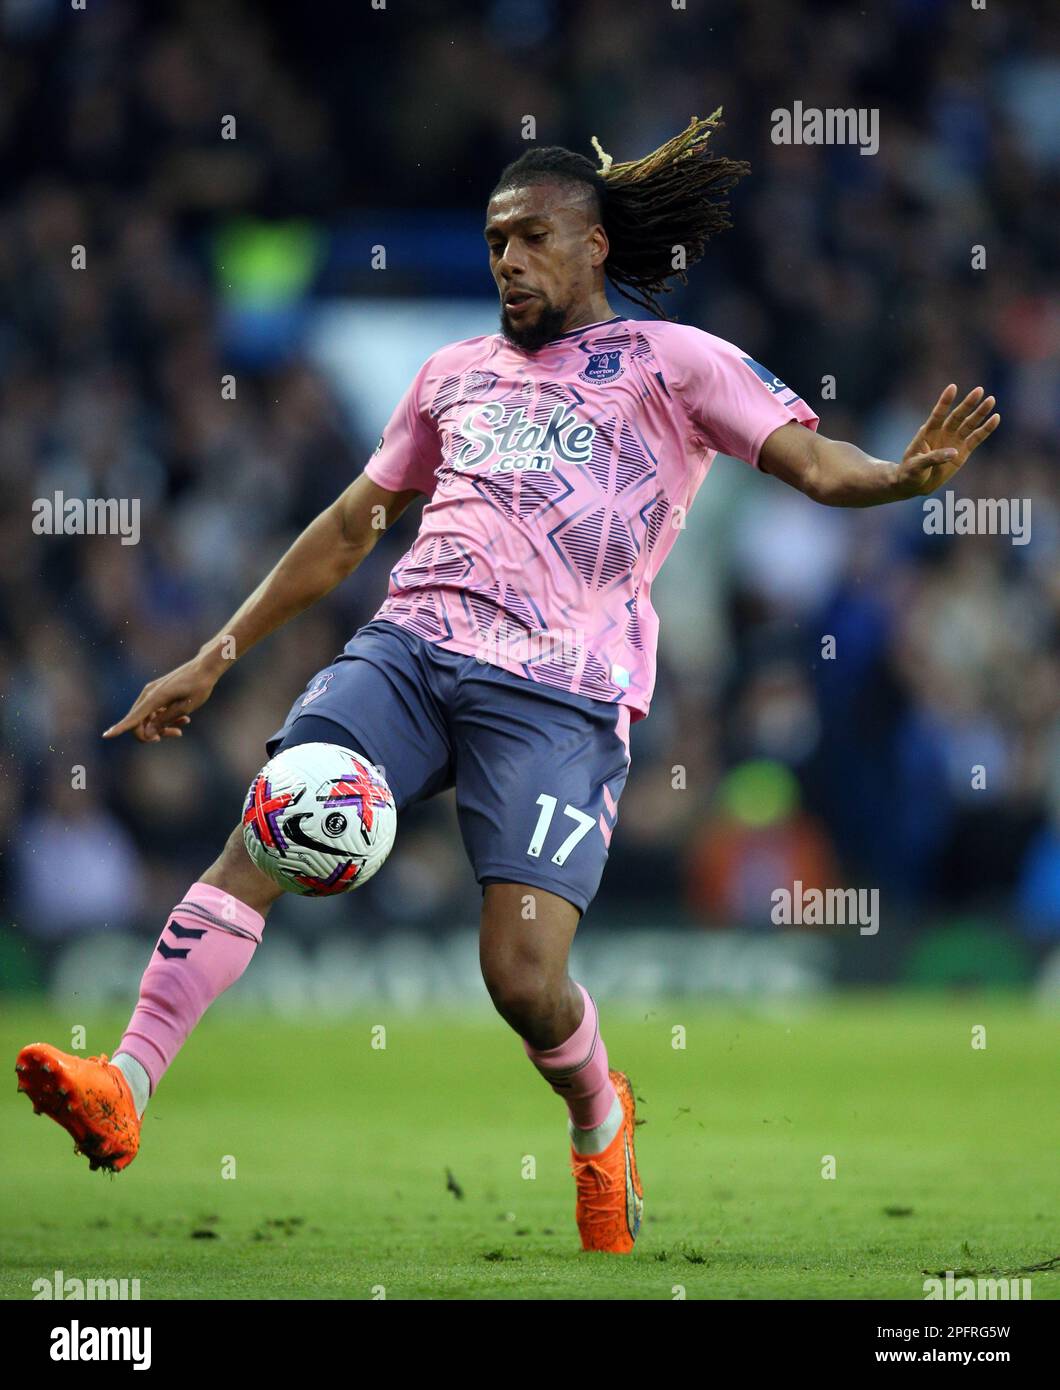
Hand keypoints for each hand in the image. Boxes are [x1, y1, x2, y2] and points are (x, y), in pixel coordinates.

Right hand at [102, 653, 222, 742]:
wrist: (205, 667)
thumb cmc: (199, 686)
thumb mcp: (185, 707)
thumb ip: (165, 719)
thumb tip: (147, 732)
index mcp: (155, 697)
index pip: (134, 717)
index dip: (120, 728)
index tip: (106, 735)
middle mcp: (149, 694)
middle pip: (140, 722)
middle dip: (153, 733)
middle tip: (177, 734)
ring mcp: (152, 693)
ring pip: (148, 717)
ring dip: (162, 726)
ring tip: (183, 725)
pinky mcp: (157, 693)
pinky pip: (154, 711)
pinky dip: (165, 718)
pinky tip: (184, 719)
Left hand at [896, 384, 999, 496]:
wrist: (915, 484)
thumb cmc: (910, 473)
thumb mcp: (917, 466)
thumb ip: (934, 457)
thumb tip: (955, 452)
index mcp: (927, 432)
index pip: (937, 414)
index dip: (945, 402)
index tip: (952, 387)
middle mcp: (942, 433)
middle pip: (957, 416)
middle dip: (968, 404)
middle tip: (979, 390)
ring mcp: (954, 441)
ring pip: (969, 424)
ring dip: (980, 413)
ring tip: (991, 400)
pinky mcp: (963, 451)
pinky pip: (976, 438)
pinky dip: (986, 429)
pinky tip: (995, 418)